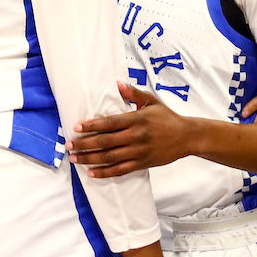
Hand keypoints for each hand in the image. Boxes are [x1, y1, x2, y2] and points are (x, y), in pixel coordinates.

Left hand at [66, 83, 190, 176]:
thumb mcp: (151, 101)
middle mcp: (136, 136)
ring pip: (110, 157)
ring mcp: (139, 152)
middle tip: (69, 145)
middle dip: (85, 144)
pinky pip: (121, 170)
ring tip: (75, 158)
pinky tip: (91, 173)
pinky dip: (105, 172)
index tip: (77, 127)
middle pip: (106, 142)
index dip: (92, 126)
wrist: (187, 137)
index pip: (109, 123)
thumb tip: (117, 83)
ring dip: (90, 159)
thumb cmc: (167, 117)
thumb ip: (133, 93)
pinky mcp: (143, 164)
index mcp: (136, 119)